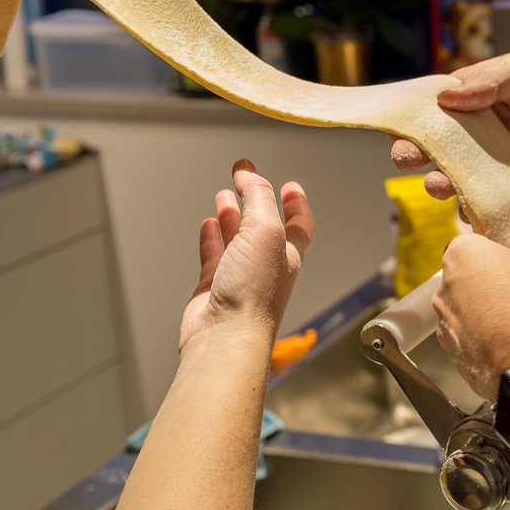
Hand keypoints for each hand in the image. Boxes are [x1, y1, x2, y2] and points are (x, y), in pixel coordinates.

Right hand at [179, 160, 315, 353]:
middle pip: (264, 227)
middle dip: (255, 202)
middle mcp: (267, 265)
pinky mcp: (213, 289)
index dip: (297, 204)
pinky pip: (213, 257)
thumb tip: (249, 173)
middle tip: (245, 181)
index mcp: (290, 253)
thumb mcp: (265, 230)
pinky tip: (209, 225)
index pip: (300, 223)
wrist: (226, 336)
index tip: (291, 187)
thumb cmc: (254, 293)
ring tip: (224, 196)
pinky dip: (211, 239)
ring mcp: (240, 277)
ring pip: (237, 239)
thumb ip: (258, 198)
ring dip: (232, 216)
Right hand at [391, 46, 509, 200]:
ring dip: (441, 180)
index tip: (397, 126)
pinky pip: (490, 194)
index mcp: (484, 91)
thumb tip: (452, 95)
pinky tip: (469, 208)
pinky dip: (475, 204)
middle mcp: (486, 124)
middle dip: (417, 151)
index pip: (440, 102)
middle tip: (406, 158)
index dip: (417, 115)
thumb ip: (499, 78)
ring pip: (460, 171)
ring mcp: (501, 154)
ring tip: (436, 185)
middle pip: (441, 141)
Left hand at [433, 232, 509, 400]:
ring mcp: (446, 323)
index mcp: (462, 255)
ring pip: (466, 310)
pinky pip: (470, 340)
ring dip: (485, 313)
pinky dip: (485, 341)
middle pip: (466, 277)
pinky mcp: (454, 353)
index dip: (493, 249)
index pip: (470, 241)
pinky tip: (509, 342)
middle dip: (488, 281)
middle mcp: (445, 288)